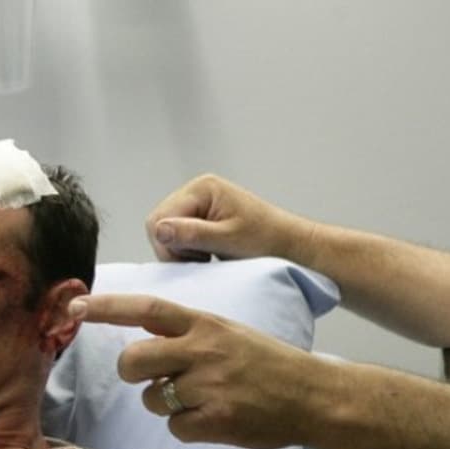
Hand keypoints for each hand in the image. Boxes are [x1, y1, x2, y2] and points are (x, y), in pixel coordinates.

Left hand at [70, 293, 324, 448]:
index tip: (75, 306)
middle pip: (132, 361)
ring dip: (165, 403)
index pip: (146, 309)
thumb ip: (186, 333)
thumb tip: (141, 337)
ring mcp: (209, 386)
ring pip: (152, 398)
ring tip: (199, 398)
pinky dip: (187, 427)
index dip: (107, 307)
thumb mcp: (227, 332)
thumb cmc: (267, 363)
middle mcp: (203, 351)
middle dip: (131, 373)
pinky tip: (213, 419)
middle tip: (149, 377)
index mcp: (204, 324)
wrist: (315, 396)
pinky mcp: (216, 420)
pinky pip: (175, 427)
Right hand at [146, 174, 313, 264]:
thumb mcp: (228, 239)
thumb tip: (159, 230)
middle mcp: (196, 190)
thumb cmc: (267, 240)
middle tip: (202, 259)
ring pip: (166, 231)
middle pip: (159, 223)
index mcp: (202, 188)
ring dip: (182, 249)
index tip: (196, 260)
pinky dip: (187, 249)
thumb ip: (191, 233)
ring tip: (208, 256)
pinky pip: (177, 234)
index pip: (160, 218)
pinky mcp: (201, 216)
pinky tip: (207, 253)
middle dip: (175, 247)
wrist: (291, 245)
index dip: (170, 244)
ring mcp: (198, 203)